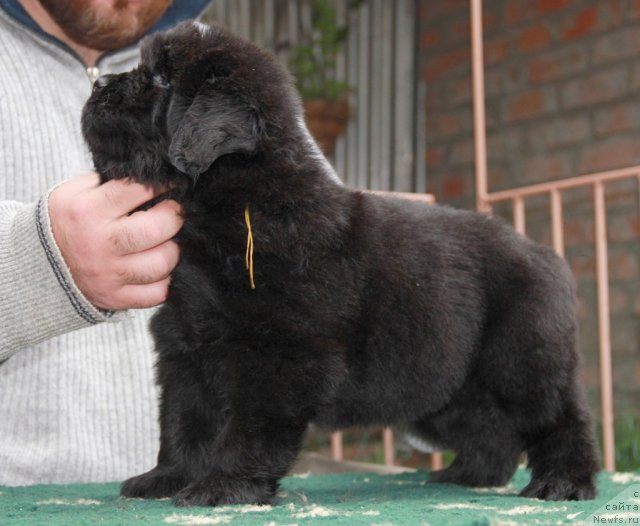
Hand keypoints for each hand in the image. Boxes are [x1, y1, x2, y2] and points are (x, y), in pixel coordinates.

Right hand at [48, 173, 182, 310]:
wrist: (38, 263)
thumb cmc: (68, 221)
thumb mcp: (76, 192)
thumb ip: (111, 182)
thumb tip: (152, 178)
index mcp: (87, 211)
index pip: (139, 191)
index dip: (163, 185)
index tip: (171, 185)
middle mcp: (99, 244)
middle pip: (157, 229)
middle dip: (174, 217)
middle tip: (174, 213)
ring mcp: (108, 275)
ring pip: (162, 263)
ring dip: (172, 249)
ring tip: (166, 241)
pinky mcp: (116, 298)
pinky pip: (158, 292)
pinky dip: (165, 280)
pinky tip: (158, 267)